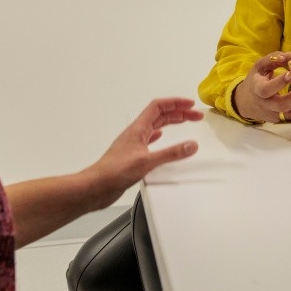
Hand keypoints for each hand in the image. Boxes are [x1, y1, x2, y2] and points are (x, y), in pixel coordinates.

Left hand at [82, 98, 203, 207]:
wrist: (96, 187)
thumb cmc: (113, 172)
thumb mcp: (146, 162)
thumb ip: (171, 153)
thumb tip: (191, 145)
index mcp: (138, 129)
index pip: (158, 107)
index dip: (176, 103)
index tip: (190, 105)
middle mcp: (136, 134)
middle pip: (160, 115)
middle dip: (179, 113)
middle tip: (194, 115)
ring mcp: (134, 144)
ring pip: (156, 126)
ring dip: (171, 122)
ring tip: (184, 122)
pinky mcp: (133, 156)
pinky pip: (150, 139)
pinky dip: (160, 136)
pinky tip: (161, 139)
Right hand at [233, 52, 290, 122]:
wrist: (247, 102)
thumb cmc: (255, 80)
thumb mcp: (259, 67)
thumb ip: (272, 59)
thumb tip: (288, 56)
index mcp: (257, 90)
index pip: (267, 89)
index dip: (280, 82)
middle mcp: (265, 105)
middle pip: (282, 105)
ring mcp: (273, 115)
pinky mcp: (281, 120)